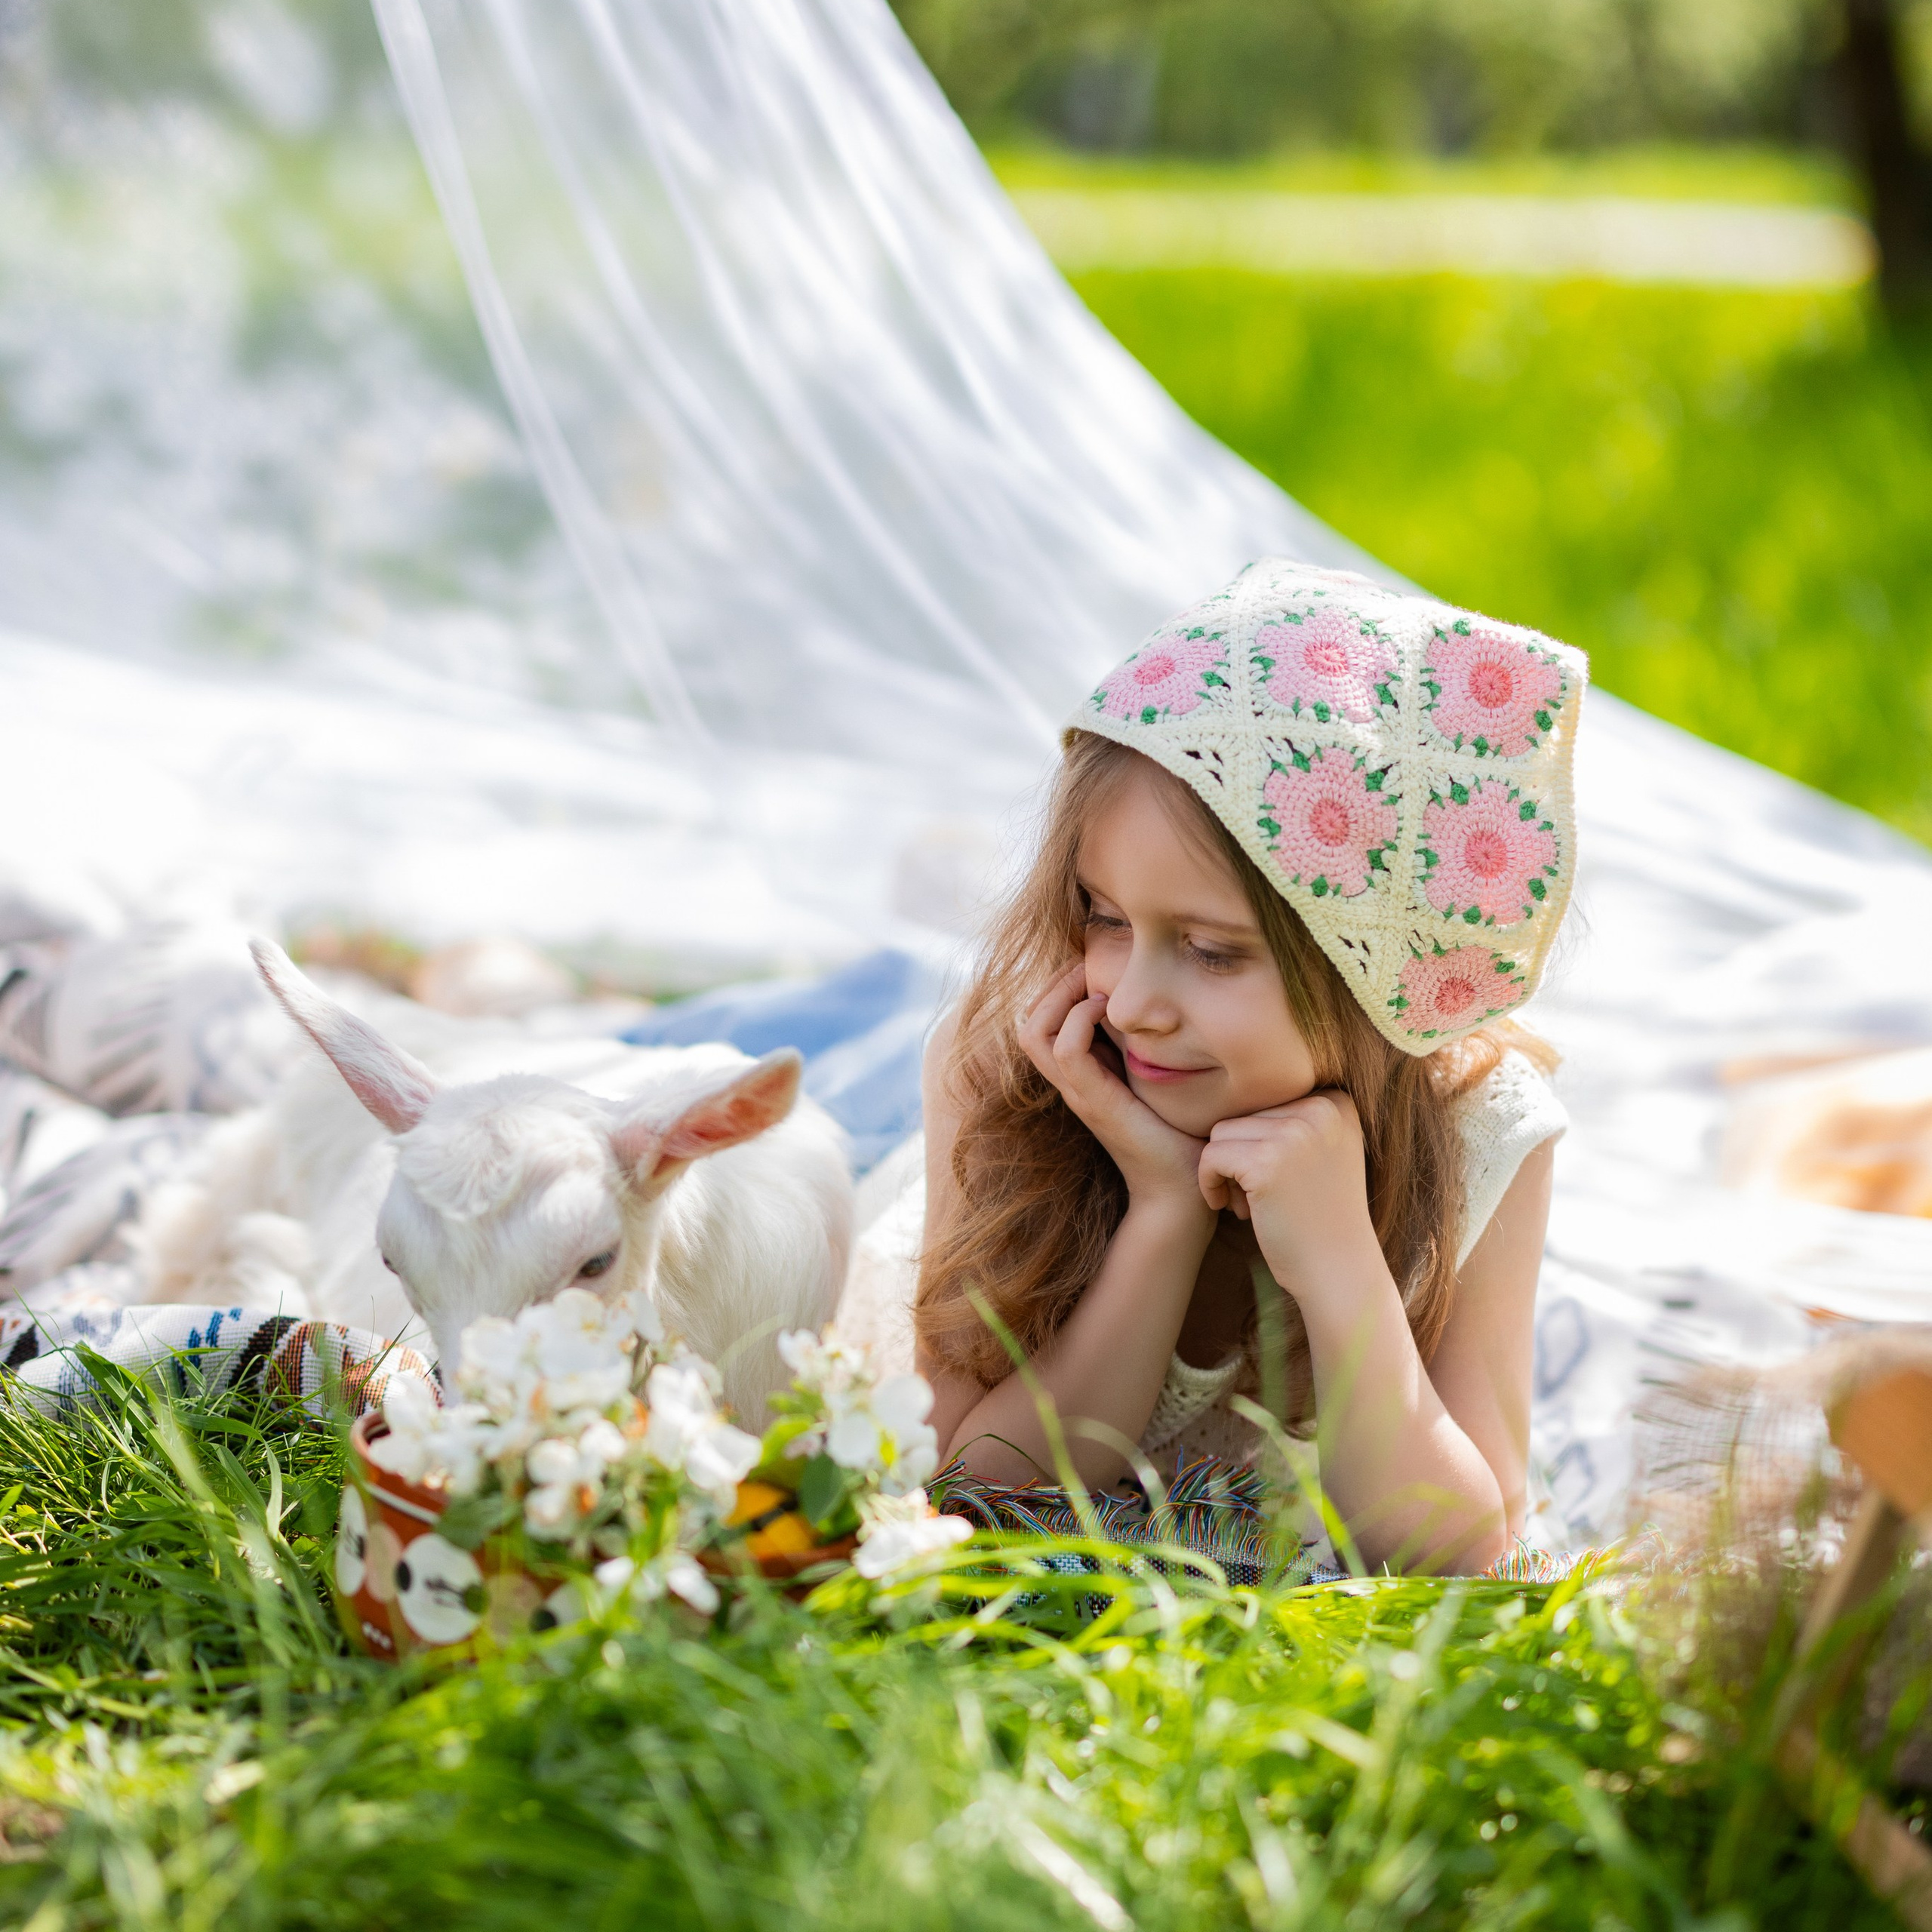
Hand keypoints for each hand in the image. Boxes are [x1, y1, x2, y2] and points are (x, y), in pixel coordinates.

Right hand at [1018, 963, 1211, 1217]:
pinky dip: (1079, 1018)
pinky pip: (1065, 1049)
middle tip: (1091, 965)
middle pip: (1028, 1019)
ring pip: (1033, 1030)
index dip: (1059, 984)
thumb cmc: (1179, 1134)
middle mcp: (1070, 1081)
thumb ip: (1146, 1044)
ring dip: (1061, 995)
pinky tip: (1110, 1009)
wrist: (1183, 1189)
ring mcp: (1078, 1091)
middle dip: (1056, 982)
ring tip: (1097, 985)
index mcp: (1081, 1073)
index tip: (1095, 966)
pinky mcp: (1094, 1101)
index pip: (1041, 1018)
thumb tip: (1164, 1004)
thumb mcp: (1157, 1076)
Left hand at [1196, 1091, 1383, 1301]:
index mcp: (1336, 1102)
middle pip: (1242, 1115)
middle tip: (1256, 1197)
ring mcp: (1294, 1134)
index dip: (1259, 1141)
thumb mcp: (1322, 1152)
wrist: (1338, 1271)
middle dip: (1240, 1156)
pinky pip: (1210, 1156)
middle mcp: (1320, 1109)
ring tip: (1248, 1204)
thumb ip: (1291, 1118)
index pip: (1267, 1101)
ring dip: (1224, 1170)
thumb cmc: (1319, 1217)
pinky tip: (1232, 1209)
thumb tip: (1225, 1090)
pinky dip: (1209, 1183)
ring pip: (1221, 1133)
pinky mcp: (1266, 1162)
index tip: (1273, 1178)